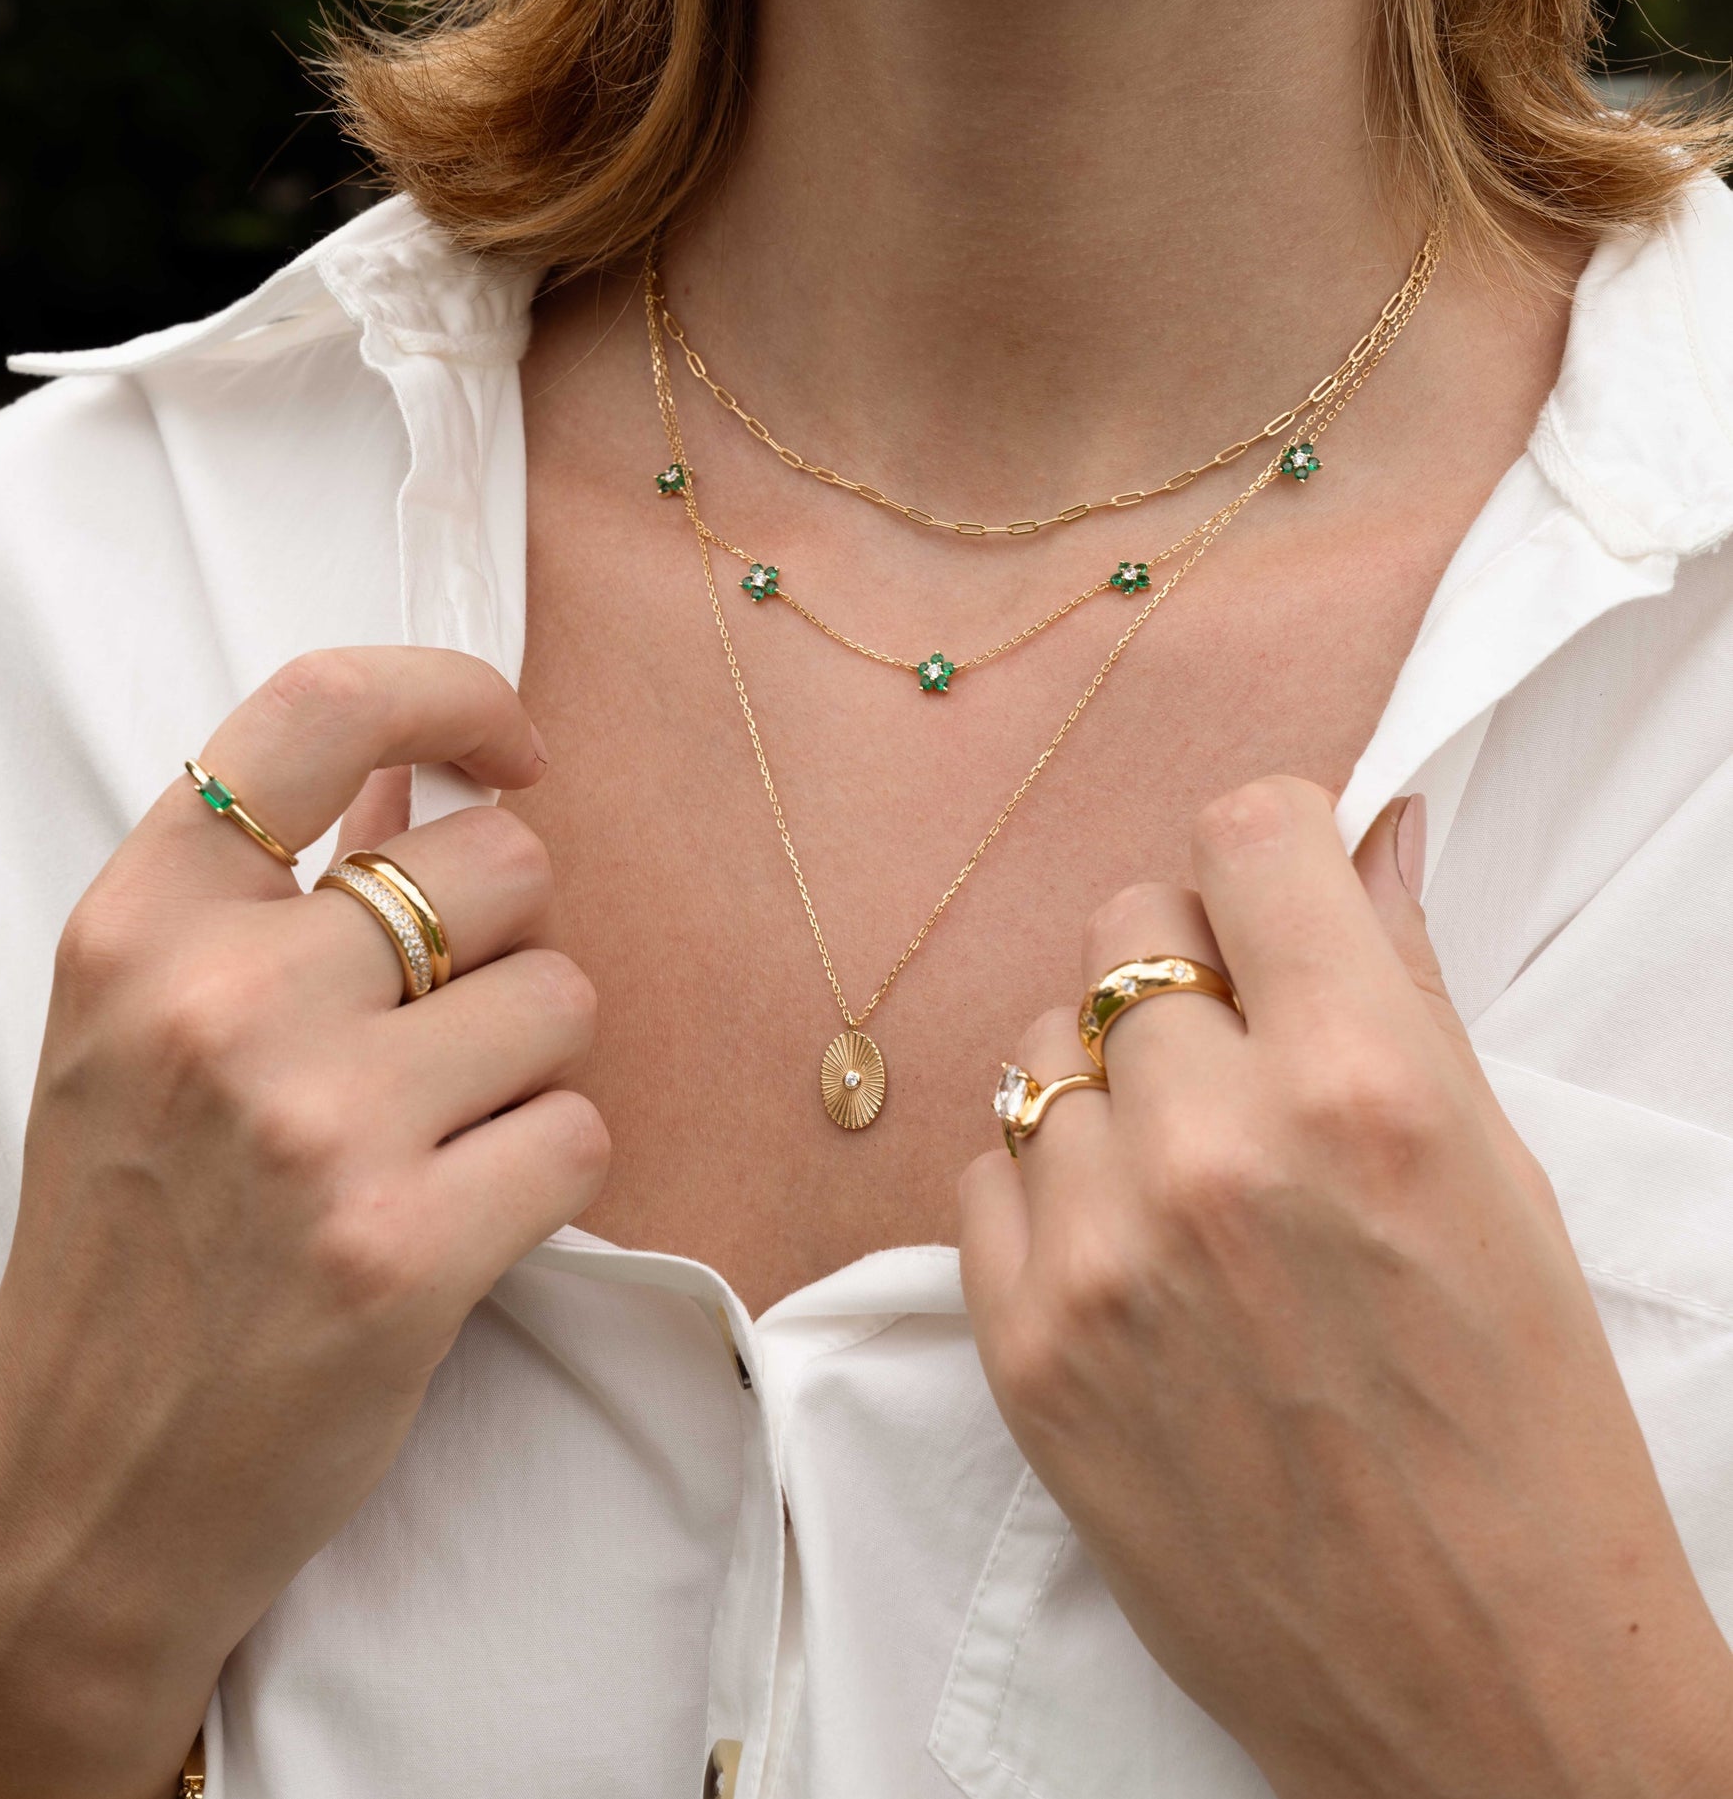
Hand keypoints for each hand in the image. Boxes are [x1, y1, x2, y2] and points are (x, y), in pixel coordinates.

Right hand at [0, 649, 606, 1798]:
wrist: (90, 1480)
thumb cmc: (135, 1233)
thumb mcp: (146, 1027)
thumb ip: (279, 886)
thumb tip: (418, 773)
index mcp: (142, 920)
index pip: (324, 704)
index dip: (456, 694)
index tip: (511, 749)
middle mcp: (219, 1000)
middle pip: (503, 862)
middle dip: (507, 943)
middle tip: (435, 1037)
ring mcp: (312, 1126)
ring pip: (565, 996)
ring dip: (531, 1065)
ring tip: (432, 1137)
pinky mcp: (402, 1250)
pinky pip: (581, 1131)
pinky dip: (547, 1172)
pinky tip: (459, 1218)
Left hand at [961, 778, 1732, 1798]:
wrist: (1476, 1678)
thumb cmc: (1521, 1424)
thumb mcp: (1500, 1177)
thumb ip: (1407, 981)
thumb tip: (1373, 829)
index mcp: (1361, 1083)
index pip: (1243, 835)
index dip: (1267, 850)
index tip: (1275, 897)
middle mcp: (1214, 1149)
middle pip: (1126, 931)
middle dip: (1189, 968)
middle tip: (1246, 1057)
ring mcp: (1100, 1251)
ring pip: (1046, 1046)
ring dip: (1116, 1083)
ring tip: (1195, 1178)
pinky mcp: (1024, 1347)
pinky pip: (987, 1168)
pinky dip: (1051, 1185)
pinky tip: (1132, 1250)